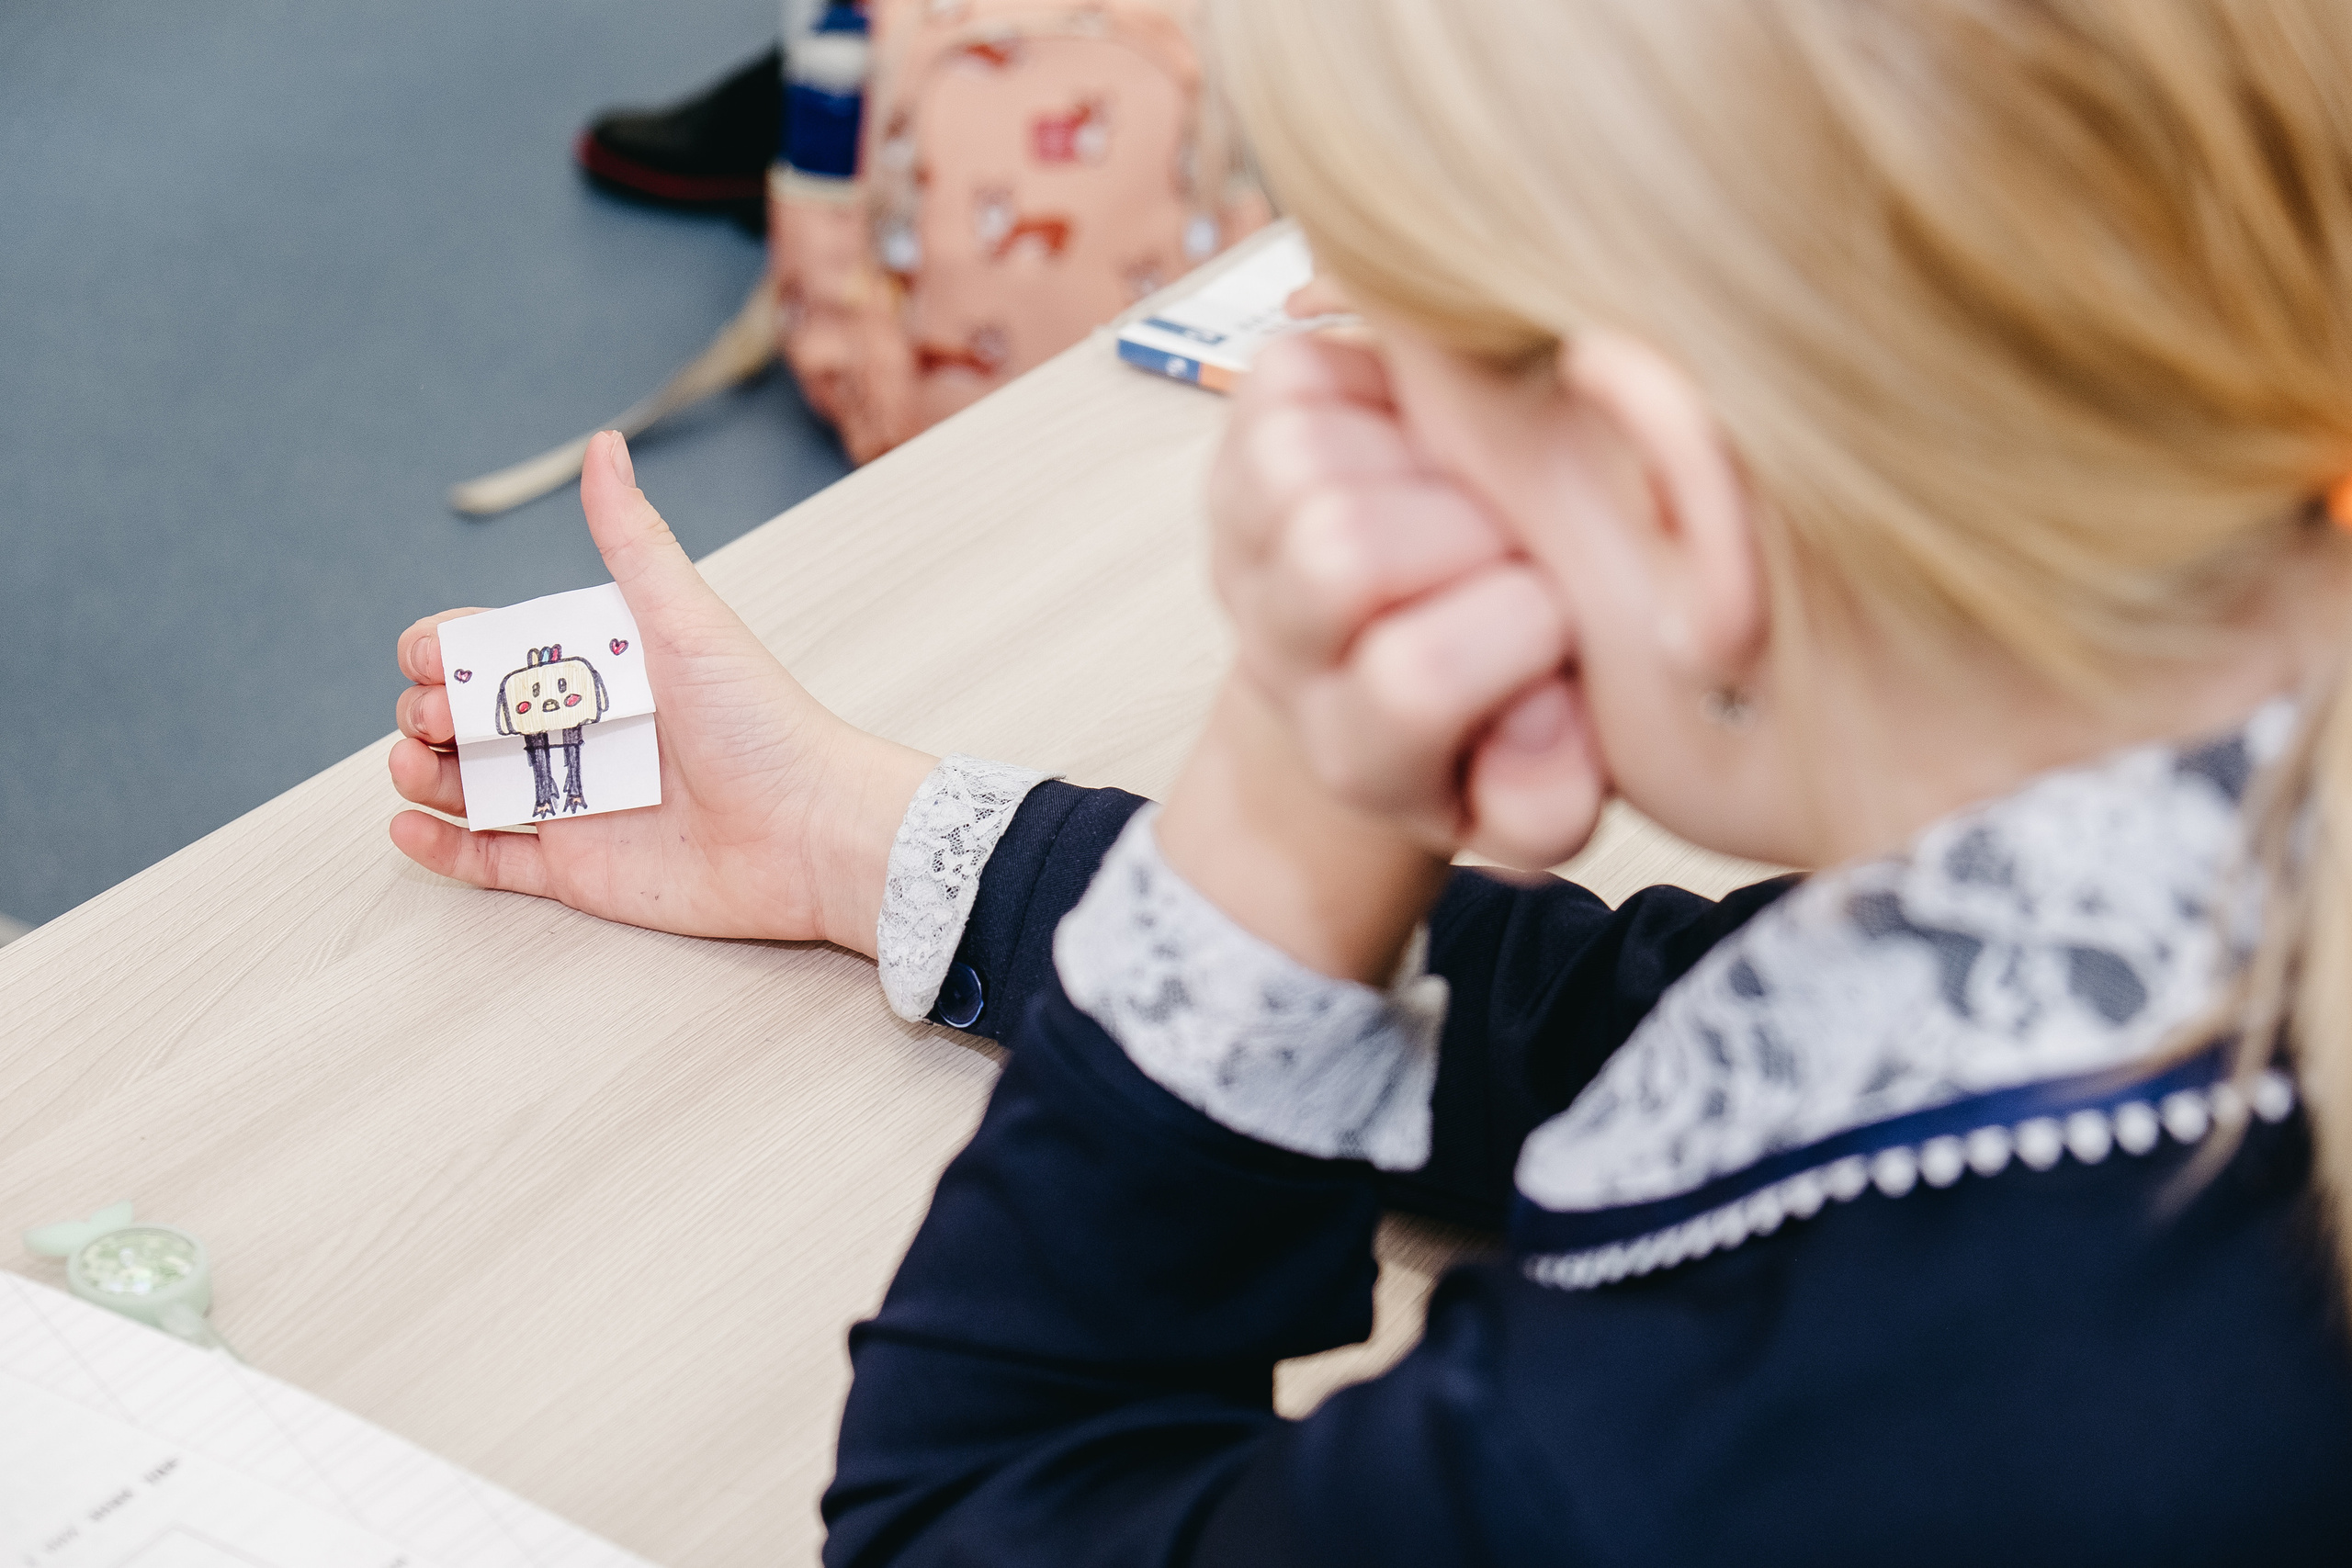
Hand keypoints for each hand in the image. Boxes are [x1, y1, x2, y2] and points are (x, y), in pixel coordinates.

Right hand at [388, 431, 934, 953]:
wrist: (810, 832)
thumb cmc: (762, 722)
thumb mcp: (687, 621)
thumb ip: (634, 541)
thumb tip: (604, 446)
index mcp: (599, 670)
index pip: (494, 651)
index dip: (449, 651)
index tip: (437, 658)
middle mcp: (581, 733)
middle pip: (467, 716)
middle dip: (428, 710)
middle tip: (441, 718)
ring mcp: (575, 803)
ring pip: (467, 786)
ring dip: (419, 771)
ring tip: (412, 764)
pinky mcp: (578, 870)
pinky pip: (490, 860)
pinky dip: (439, 846)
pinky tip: (403, 825)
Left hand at [1209, 333, 1605, 868]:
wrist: (1403, 655)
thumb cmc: (1505, 706)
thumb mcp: (1548, 784)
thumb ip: (1556, 791)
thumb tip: (1543, 718)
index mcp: (1361, 756)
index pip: (1417, 679)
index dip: (1521, 626)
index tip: (1561, 620)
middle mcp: (1281, 655)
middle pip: (1344, 550)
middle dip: (1472, 525)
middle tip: (1516, 543)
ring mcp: (1246, 543)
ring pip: (1305, 459)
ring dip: (1420, 453)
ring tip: (1468, 492)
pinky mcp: (1242, 447)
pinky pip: (1293, 379)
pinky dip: (1376, 380)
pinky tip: (1423, 437)